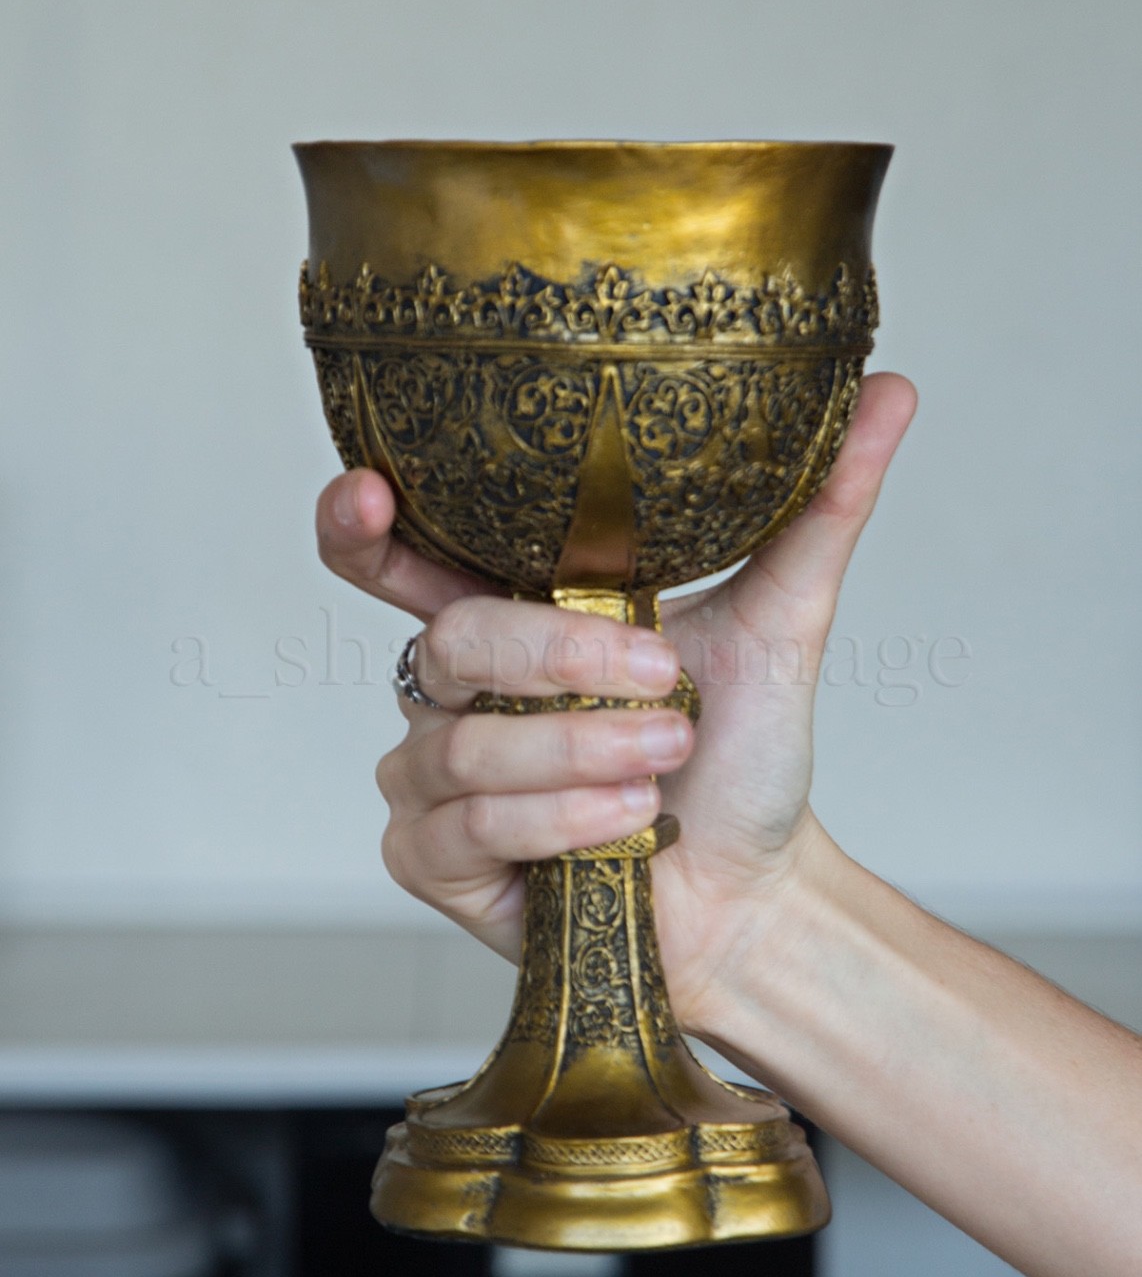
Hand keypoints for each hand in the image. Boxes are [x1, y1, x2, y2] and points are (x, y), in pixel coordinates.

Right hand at [315, 372, 916, 1037]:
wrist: (751, 887)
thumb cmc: (740, 756)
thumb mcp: (778, 624)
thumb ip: (816, 509)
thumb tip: (891, 388)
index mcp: (511, 615)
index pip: (397, 557)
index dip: (359, 523)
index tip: (369, 490)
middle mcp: (454, 691)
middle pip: (448, 643)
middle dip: (557, 659)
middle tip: (661, 680)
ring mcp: (433, 777)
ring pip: (460, 745)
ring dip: (578, 751)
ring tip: (663, 765)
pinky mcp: (433, 860)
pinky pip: (466, 826)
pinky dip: (555, 821)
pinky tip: (623, 828)